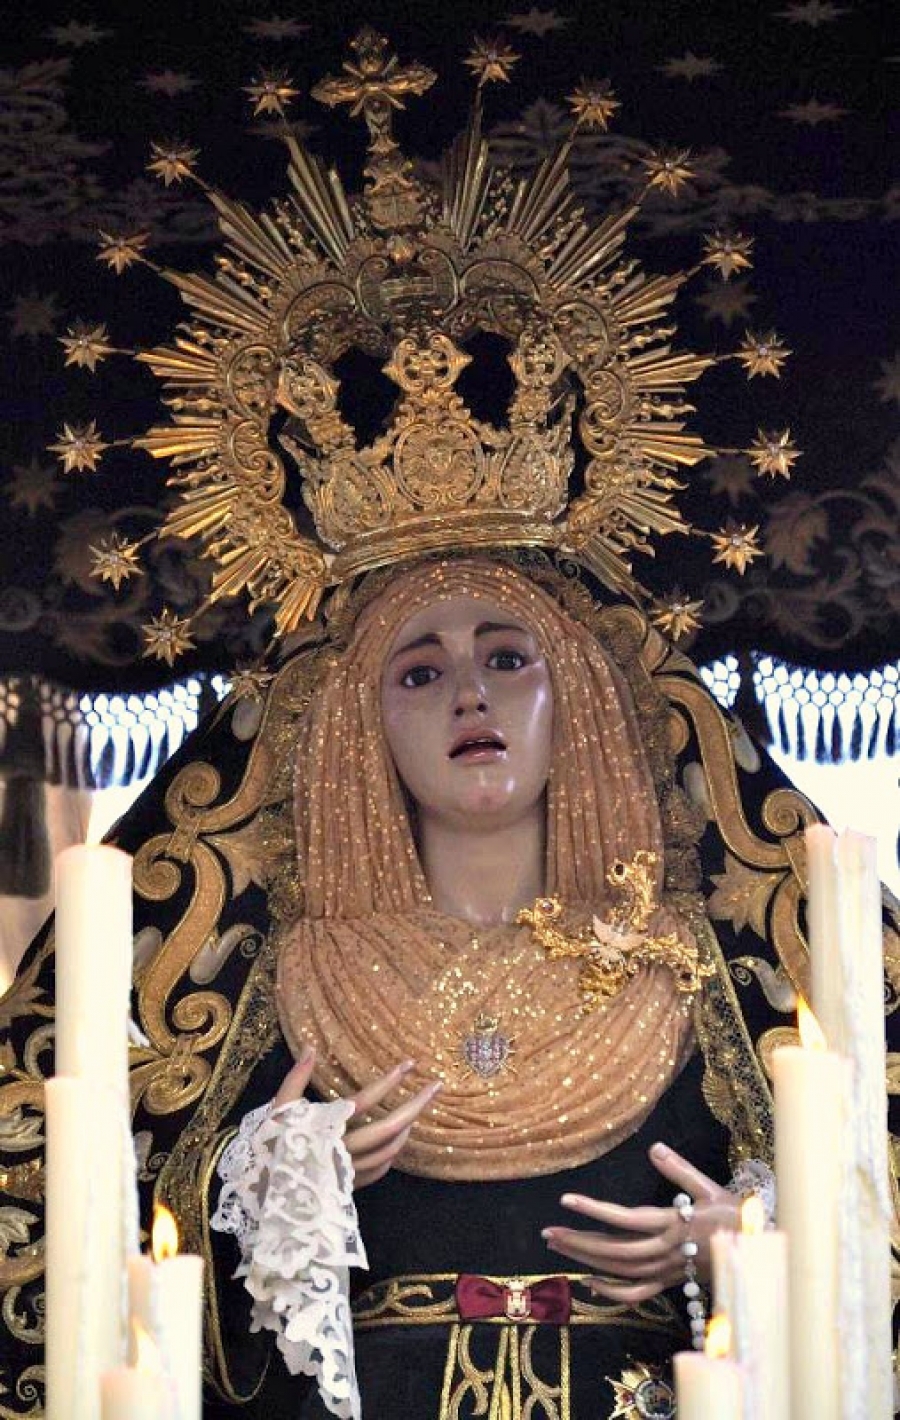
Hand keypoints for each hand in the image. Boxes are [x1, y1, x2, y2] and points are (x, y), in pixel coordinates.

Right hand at [274, 1049, 441, 1189]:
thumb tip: (311, 1048)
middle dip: (416, 1106)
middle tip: (436, 1087)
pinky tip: (395, 1142)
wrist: (264, 1194)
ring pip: (388, 1151)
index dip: (388, 1081)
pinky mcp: (348, 1185)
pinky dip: (390, 1154)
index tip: (408, 1065)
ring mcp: (349, 1171)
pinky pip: (379, 1170)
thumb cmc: (270, 1146)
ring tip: (415, 1111)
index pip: (365, 1101)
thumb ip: (296, 1078)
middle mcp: (343, 1151)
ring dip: (405, 1129)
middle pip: (389, 1129)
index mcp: (327, 1128)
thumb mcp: (278, 1110)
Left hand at [541, 1141, 740, 1303]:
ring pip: (621, 1270)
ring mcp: (667, 1271)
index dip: (594, 1210)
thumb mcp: (710, 1187)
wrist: (760, 1254)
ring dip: (588, 1260)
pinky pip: (638, 1294)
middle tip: (548, 1232)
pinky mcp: (670, 1283)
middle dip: (580, 1241)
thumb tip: (654, 1148)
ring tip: (560, 1247)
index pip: (625, 1219)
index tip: (566, 1200)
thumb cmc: (737, 1216)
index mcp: (674, 1225)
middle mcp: (667, 1251)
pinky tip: (589, 1282)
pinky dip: (612, 1292)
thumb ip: (680, 1169)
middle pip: (615, 1250)